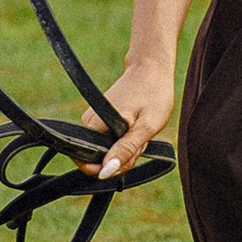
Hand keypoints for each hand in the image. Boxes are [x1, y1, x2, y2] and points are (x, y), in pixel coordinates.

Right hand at [87, 52, 173, 183]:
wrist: (152, 68)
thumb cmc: (153, 95)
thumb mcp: (145, 127)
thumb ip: (125, 150)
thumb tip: (105, 172)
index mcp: (94, 125)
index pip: (88, 163)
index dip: (108, 168)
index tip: (130, 158)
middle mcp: (88, 122)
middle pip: (100, 159)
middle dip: (122, 158)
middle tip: (141, 141)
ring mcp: (93, 120)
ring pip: (107, 151)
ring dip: (126, 150)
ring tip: (140, 133)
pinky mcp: (100, 120)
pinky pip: (110, 142)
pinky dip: (125, 142)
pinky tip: (136, 130)